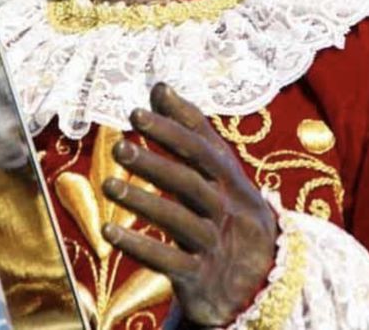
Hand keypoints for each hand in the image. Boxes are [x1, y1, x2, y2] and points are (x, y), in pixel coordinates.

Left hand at [101, 82, 276, 326]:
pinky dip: (139, 246)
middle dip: (155, 162)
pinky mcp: (201, 279)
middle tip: (119, 146)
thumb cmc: (229, 211)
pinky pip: (169, 262)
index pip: (201, 147)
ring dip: (141, 202)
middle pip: (190, 181)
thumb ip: (191, 130)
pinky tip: (108, 230)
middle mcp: (226, 209)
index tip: (136, 112)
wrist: (261, 282)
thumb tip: (159, 86)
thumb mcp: (218, 172)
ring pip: (178, 221)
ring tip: (107, 183)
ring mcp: (215, 245)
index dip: (171, 128)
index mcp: (231, 179)